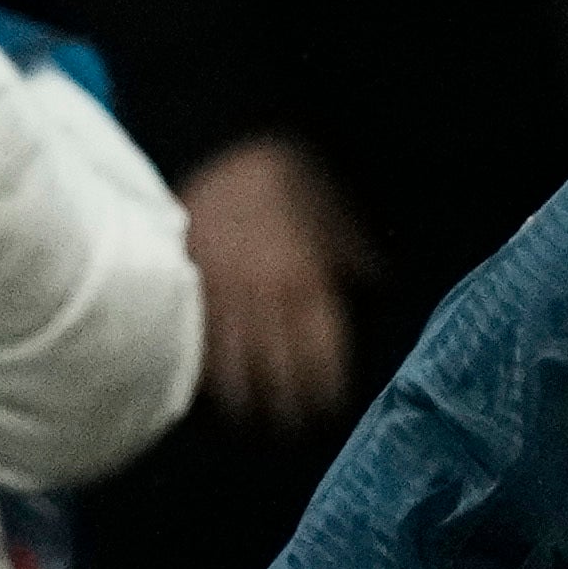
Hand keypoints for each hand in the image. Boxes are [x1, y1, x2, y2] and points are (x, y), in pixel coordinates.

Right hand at [180, 130, 376, 426]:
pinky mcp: (187, 279)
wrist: (227, 137)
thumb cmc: (291, 177)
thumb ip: (357, 256)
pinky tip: (206, 389)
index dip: (323, 390)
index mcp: (309, 281)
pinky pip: (193, 335)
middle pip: (276, 369)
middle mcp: (266, 294)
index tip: (327, 411)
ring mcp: (222, 289)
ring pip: (230, 361)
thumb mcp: (339, 213)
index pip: (319, 354)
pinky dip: (200, 366)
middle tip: (290, 430)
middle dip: (285, 406)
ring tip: (249, 423)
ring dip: (242, 398)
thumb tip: (379, 287)